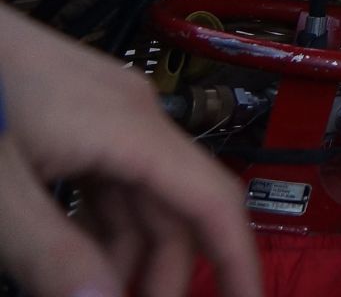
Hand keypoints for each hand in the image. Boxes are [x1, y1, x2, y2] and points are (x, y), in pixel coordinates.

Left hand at [0, 5, 260, 296]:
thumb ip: (50, 252)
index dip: (239, 260)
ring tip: (99, 295)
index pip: (212, 201)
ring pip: (139, 199)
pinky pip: (108, 182)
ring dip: (126, 256)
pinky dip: (100, 228)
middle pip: (174, 209)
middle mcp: (132, 115)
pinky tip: (75, 257)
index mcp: (130, 127)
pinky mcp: (76, 114)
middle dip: (164, 275)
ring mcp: (104, 112)